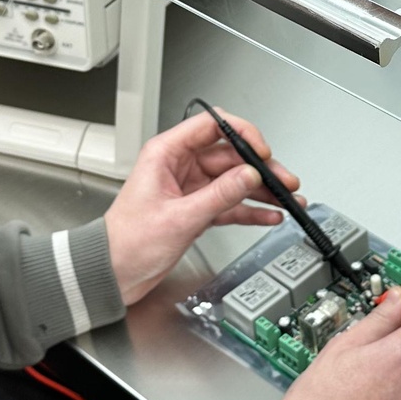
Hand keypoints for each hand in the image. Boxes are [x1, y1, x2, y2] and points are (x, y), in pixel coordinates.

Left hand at [104, 109, 300, 306]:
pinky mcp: (196, 209)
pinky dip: (249, 209)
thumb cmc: (127, 243)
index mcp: (166, 154)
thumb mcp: (179, 217)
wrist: (113, 273)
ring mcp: (189, 188)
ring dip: (261, 190)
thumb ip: (219, 195)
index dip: (241, 134)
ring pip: (234, 180)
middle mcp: (179, 166)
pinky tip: (268, 214)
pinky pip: (230, 204)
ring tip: (287, 198)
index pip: (211, 126)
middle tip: (284, 181)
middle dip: (260, 169)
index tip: (261, 152)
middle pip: (230, 156)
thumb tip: (249, 175)